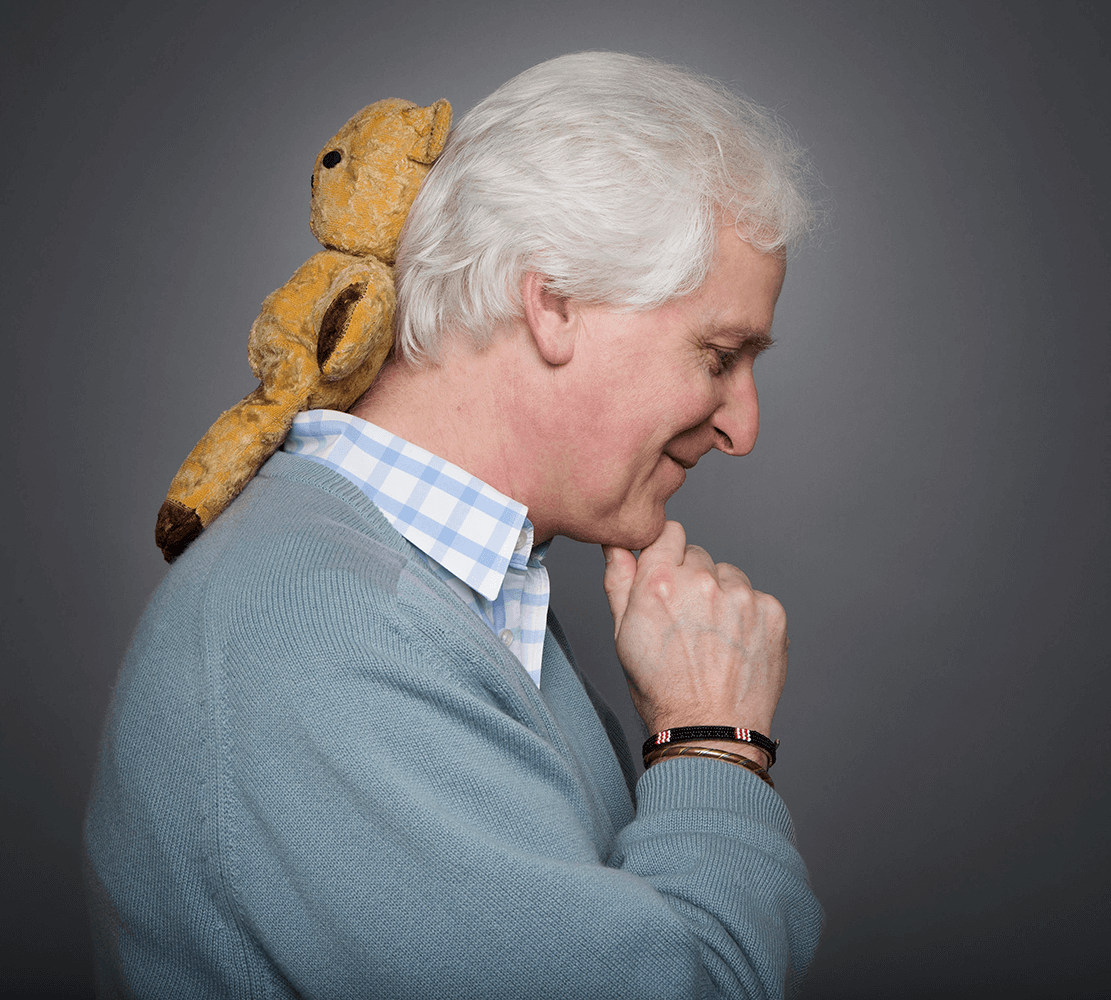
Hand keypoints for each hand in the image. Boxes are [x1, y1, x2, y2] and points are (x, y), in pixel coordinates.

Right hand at [602, 521, 787, 738]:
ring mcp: (741, 595)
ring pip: (729, 576)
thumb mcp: (623, 635)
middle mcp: (702, 581)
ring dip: (721, 596)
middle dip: (692, 579)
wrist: (710, 730)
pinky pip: (756, 598)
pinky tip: (734, 645)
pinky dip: (747, 616)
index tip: (668, 576)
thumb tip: (617, 545)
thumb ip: (619, 581)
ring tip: (713, 637)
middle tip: (687, 620)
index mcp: (659, 581)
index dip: (667, 554)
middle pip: (699, 555)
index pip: (669, 533)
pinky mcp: (771, 611)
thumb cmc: (663, 689)